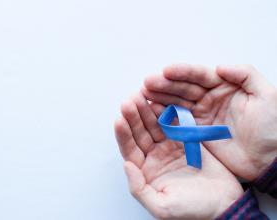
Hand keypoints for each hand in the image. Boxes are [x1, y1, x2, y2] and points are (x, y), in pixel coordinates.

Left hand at [114, 93, 242, 219]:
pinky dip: (167, 112)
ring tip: (142, 96)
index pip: (130, 149)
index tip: (120, 119)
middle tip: (130, 100)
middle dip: (134, 116)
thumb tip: (126, 165)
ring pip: (154, 124)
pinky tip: (161, 101)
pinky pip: (174, 122)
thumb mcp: (162, 206)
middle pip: (140, 133)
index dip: (124, 134)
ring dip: (147, 110)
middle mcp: (155, 156)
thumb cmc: (192, 210)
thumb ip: (139, 188)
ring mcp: (170, 146)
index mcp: (145, 171)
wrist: (224, 204)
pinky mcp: (186, 139)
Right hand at [143, 64, 276, 180]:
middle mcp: (210, 99)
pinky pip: (178, 122)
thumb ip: (245, 75)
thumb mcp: (268, 96)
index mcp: (225, 87)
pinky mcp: (196, 133)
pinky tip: (153, 111)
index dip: (183, 72)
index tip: (166, 71)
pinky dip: (165, 116)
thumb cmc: (273, 129)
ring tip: (145, 95)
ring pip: (177, 103)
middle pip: (184, 88)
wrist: (271, 161)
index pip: (200, 76)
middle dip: (165, 84)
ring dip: (161, 98)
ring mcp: (202, 116)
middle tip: (148, 83)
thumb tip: (220, 66)